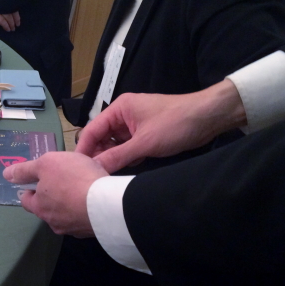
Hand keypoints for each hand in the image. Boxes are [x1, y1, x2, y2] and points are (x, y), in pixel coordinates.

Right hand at [0, 0, 20, 31]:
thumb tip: (4, 18)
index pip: (10, 6)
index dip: (15, 14)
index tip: (17, 20)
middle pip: (11, 10)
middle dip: (15, 19)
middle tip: (17, 25)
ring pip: (8, 16)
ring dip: (11, 23)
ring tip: (12, 29)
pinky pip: (2, 20)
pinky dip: (6, 25)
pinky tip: (7, 29)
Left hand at [3, 152, 108, 236]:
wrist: (107, 203)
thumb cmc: (74, 179)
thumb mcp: (47, 164)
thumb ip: (26, 170)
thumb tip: (6, 175)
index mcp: (39, 207)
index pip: (26, 200)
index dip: (30, 187)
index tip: (41, 178)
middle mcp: (54, 222)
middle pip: (47, 208)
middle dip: (53, 196)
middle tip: (65, 180)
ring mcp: (74, 230)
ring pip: (66, 215)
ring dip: (71, 204)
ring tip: (83, 188)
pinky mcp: (92, 231)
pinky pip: (84, 219)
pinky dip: (86, 209)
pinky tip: (95, 199)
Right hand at [76, 80, 246, 172]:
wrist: (208, 118)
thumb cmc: (175, 124)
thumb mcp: (144, 143)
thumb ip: (117, 157)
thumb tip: (94, 170)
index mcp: (119, 108)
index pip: (92, 129)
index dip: (83, 149)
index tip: (75, 169)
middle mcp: (123, 115)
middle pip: (101, 138)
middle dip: (97, 156)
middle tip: (90, 177)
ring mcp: (134, 125)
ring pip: (114, 145)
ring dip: (111, 159)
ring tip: (104, 177)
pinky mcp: (145, 135)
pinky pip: (127, 148)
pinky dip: (124, 159)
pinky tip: (121, 172)